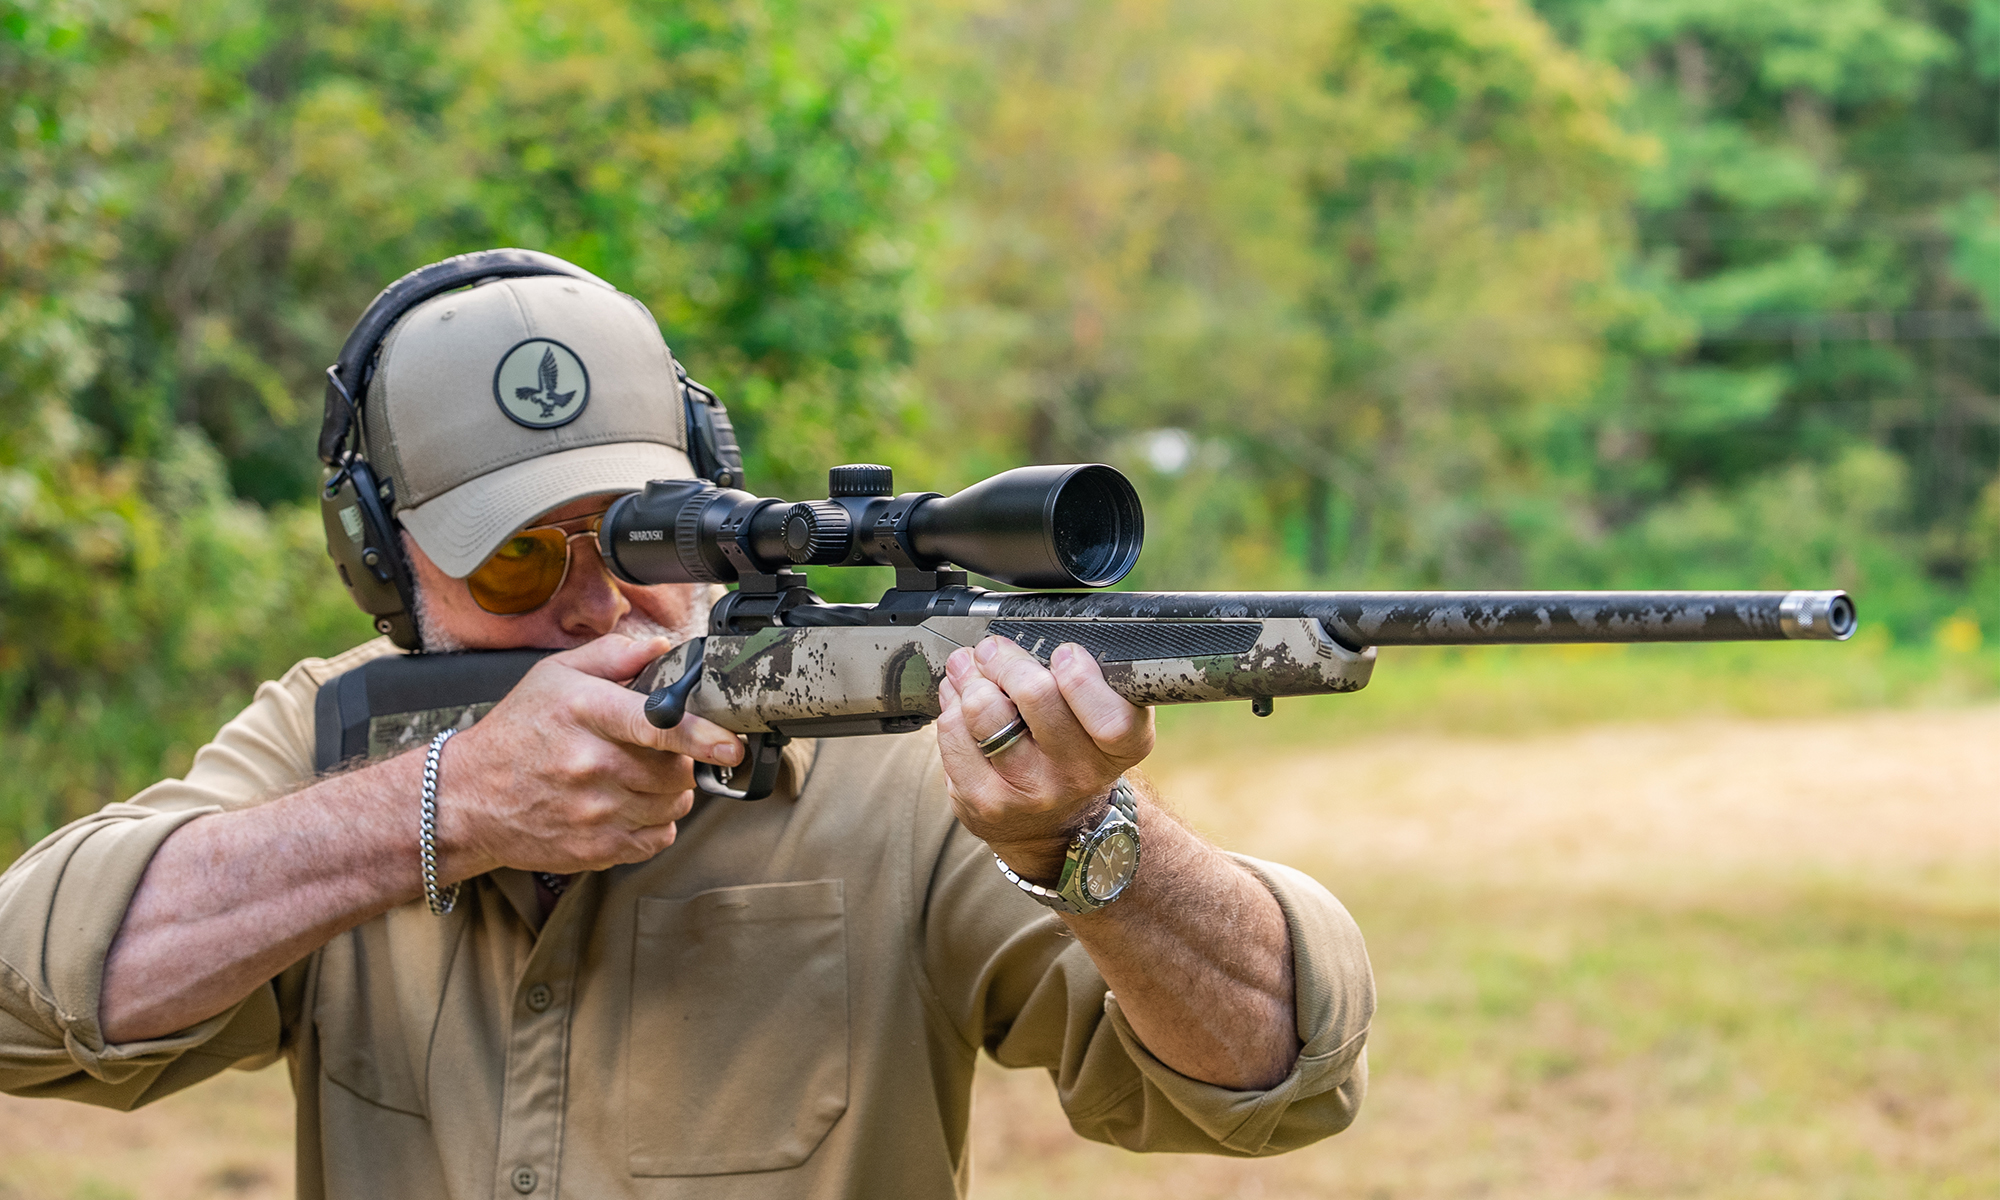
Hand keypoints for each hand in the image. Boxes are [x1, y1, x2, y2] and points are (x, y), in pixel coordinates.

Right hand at [437, 633, 743, 876]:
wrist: (468, 799)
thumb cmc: (516, 733)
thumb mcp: (554, 675)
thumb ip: (614, 655)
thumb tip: (665, 651)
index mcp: (585, 712)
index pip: (656, 724)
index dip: (701, 734)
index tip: (731, 743)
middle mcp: (591, 764)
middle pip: (676, 768)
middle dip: (681, 758)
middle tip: (657, 750)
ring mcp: (594, 812)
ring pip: (674, 804)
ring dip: (671, 790)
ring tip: (639, 776)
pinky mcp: (596, 849)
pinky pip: (658, 837)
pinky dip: (656, 822)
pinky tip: (630, 804)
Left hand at [937, 637, 1153, 881]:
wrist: (1052, 823)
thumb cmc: (1074, 748)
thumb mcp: (1101, 717)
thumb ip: (1086, 676)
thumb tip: (1029, 633)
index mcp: (1119, 749)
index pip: (1110, 717)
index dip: (1082, 677)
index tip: (1063, 654)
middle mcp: (1079, 775)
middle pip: (1036, 695)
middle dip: (1006, 660)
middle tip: (994, 651)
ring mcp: (1029, 792)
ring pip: (984, 709)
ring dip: (970, 678)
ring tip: (970, 671)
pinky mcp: (984, 802)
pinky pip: (954, 733)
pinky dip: (951, 707)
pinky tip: (959, 704)